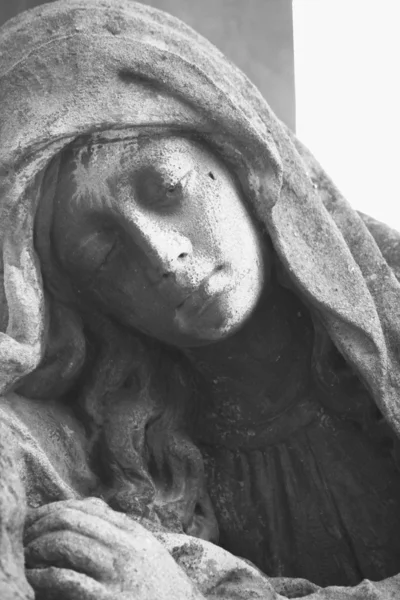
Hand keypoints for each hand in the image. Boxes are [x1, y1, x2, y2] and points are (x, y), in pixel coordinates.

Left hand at [24, 497, 200, 599]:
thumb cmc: (161, 587)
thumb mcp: (147, 549)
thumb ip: (122, 527)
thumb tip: (91, 506)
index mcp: (132, 532)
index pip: (86, 507)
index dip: (55, 510)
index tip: (37, 520)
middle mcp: (124, 546)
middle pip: (71, 519)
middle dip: (41, 525)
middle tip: (24, 538)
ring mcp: (116, 572)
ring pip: (66, 543)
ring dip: (37, 548)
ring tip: (26, 558)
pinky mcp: (107, 599)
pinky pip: (67, 579)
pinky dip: (42, 576)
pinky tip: (33, 579)